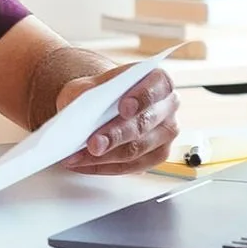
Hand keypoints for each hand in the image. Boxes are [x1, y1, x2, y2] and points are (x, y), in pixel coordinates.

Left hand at [59, 60, 177, 168]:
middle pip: (144, 124)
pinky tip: (84, 164)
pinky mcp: (157, 155)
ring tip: (78, 157)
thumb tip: (79, 116)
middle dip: (116, 136)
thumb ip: (86, 95)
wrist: (101, 105)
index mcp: (158, 81)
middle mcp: (168, 106)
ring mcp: (165, 133)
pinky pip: (132, 166)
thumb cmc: (100, 92)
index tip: (123, 108)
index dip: (142, 98)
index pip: (156, 87)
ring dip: (104, 156)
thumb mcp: (88, 85)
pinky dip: (104, 166)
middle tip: (93, 144)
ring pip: (137, 149)